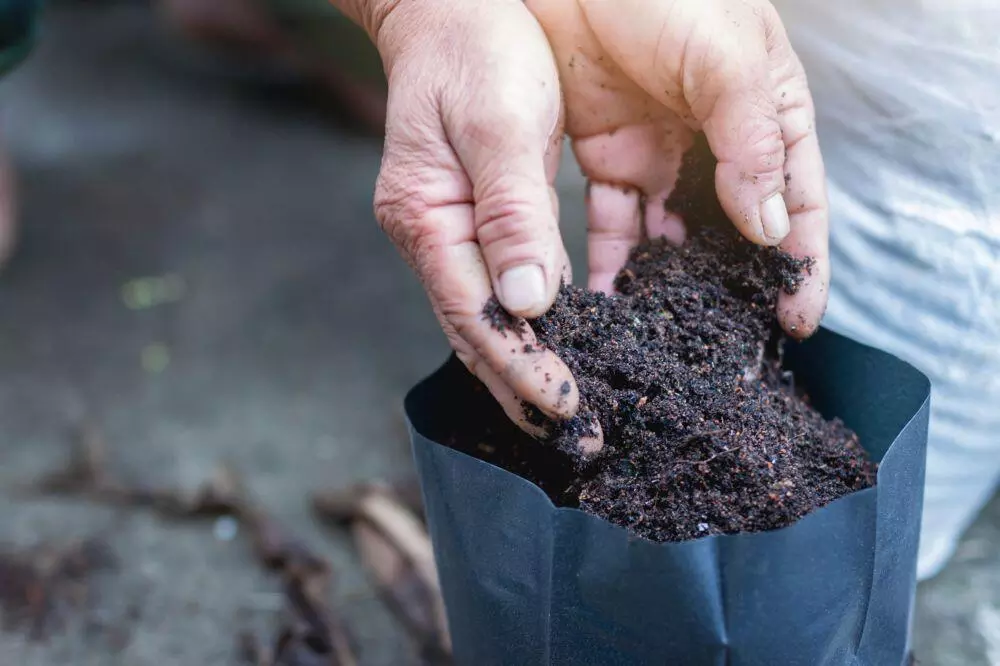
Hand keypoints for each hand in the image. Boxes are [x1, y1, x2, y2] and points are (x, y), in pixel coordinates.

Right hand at [350, 0, 599, 447]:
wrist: (450, 2)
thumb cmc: (474, 45)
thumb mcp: (500, 123)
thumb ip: (512, 213)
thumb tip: (530, 303)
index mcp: (428, 217)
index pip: (477, 316)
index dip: (524, 368)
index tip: (568, 411)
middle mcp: (430, 236)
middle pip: (476, 332)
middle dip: (525, 389)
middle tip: (575, 440)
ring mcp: (448, 232)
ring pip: (488, 319)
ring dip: (528, 368)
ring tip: (568, 416)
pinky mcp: (473, 220)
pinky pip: (502, 288)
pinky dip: (533, 327)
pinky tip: (563, 348)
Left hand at [528, 0, 828, 336]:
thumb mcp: (724, 57)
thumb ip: (749, 140)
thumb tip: (770, 227)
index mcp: (768, 113)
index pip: (797, 201)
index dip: (801, 264)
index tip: (795, 322)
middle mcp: (718, 142)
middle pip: (735, 232)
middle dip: (735, 290)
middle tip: (729, 348)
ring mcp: (661, 153)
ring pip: (671, 237)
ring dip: (670, 287)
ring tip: (664, 341)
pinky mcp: (606, 155)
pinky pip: (612, 223)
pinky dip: (611, 263)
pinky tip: (607, 302)